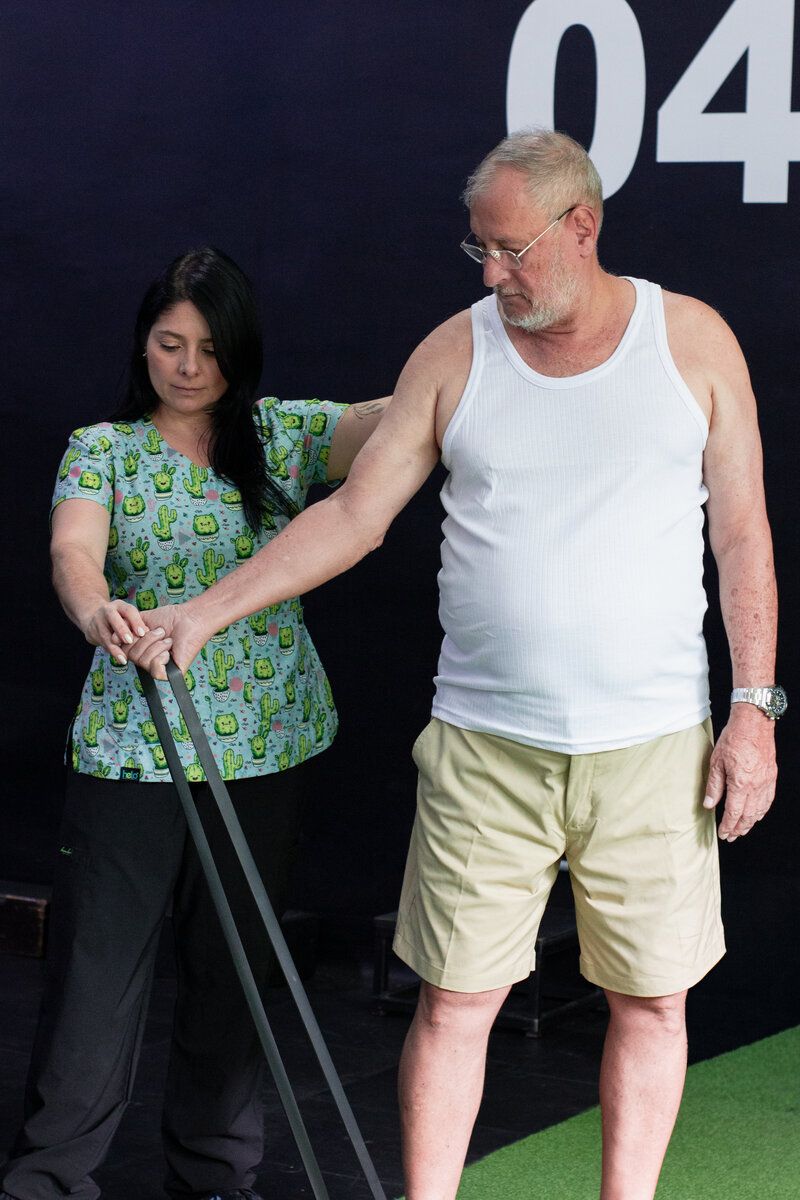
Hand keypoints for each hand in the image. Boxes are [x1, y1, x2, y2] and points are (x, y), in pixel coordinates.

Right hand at [81, 600, 147, 663]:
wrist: (94, 618)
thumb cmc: (119, 618)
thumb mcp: (127, 616)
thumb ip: (137, 623)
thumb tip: (149, 634)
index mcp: (120, 606)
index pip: (128, 610)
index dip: (135, 621)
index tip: (143, 633)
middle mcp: (107, 611)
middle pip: (113, 618)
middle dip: (121, 630)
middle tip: (130, 641)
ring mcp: (98, 622)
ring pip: (106, 634)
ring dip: (115, 647)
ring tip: (125, 657)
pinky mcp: (93, 633)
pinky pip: (103, 644)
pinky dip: (113, 653)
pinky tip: (121, 660)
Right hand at [126, 603, 209, 678]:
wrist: (189, 618)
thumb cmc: (170, 618)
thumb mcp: (141, 620)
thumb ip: (125, 628)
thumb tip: (111, 639)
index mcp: (142, 650)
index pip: (124, 651)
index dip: (128, 640)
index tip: (141, 630)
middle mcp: (149, 660)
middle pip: (131, 656)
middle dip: (146, 640)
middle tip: (161, 631)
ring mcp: (159, 667)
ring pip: (142, 662)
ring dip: (156, 645)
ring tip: (168, 639)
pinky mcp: (170, 673)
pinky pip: (155, 671)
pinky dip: (161, 657)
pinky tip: (170, 650)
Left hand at [703, 706, 777, 840]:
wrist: (754, 724)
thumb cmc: (734, 739)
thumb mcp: (716, 762)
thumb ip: (714, 785)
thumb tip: (709, 804)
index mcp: (740, 784)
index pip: (733, 813)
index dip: (728, 826)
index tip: (723, 834)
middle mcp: (756, 786)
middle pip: (748, 816)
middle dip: (739, 829)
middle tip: (731, 837)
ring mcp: (766, 782)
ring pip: (760, 810)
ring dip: (750, 823)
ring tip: (742, 829)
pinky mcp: (771, 777)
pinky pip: (768, 800)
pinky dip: (761, 811)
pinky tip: (756, 814)